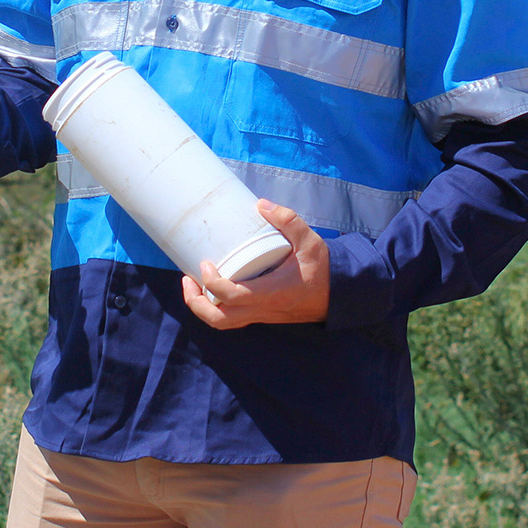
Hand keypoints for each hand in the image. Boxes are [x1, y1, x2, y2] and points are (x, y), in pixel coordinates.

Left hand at [180, 199, 332, 327]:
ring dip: (202, 308)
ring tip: (194, 287)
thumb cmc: (323, 268)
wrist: (339, 295)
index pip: (232, 295)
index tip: (205, 264)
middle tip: (188, 280)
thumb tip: (261, 204)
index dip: (211, 282)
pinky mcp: (262, 315)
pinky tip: (213, 291)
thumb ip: (288, 221)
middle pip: (218, 319)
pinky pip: (232, 320)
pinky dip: (216, 309)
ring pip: (222, 323)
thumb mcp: (310, 241)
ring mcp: (261, 315)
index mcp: (272, 292)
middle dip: (195, 303)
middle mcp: (263, 308)